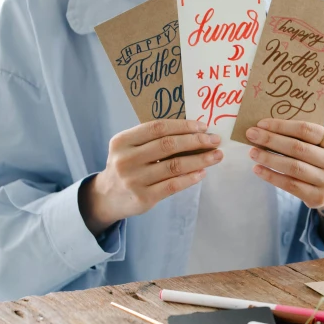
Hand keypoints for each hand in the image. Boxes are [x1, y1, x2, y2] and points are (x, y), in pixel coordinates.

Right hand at [80, 120, 222, 235]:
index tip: (203, 126)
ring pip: (174, 166)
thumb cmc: (127, 167)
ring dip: (199, 160)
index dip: (183, 126)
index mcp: (122, 141)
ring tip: (216, 156)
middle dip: (196, 141)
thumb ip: (153, 140)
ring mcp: (134, 180)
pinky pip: (172, 185)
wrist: (107, 197)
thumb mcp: (130, 148)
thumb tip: (193, 133)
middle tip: (215, 140)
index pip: (157, 128)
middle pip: (168, 145)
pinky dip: (190, 178)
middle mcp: (126, 159)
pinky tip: (202, 173)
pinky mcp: (143, 197)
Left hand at [246, 120, 323, 216]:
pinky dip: (271, 176)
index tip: (261, 124)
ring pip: (293, 167)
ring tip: (253, 152)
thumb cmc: (322, 159)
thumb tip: (267, 127)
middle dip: (271, 140)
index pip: (306, 130)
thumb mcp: (322, 144)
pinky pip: (290, 185)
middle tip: (252, 135)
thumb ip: (302, 135)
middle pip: (298, 148)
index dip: (282, 126)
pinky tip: (258, 169)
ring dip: (269, 158)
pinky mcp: (319, 198)